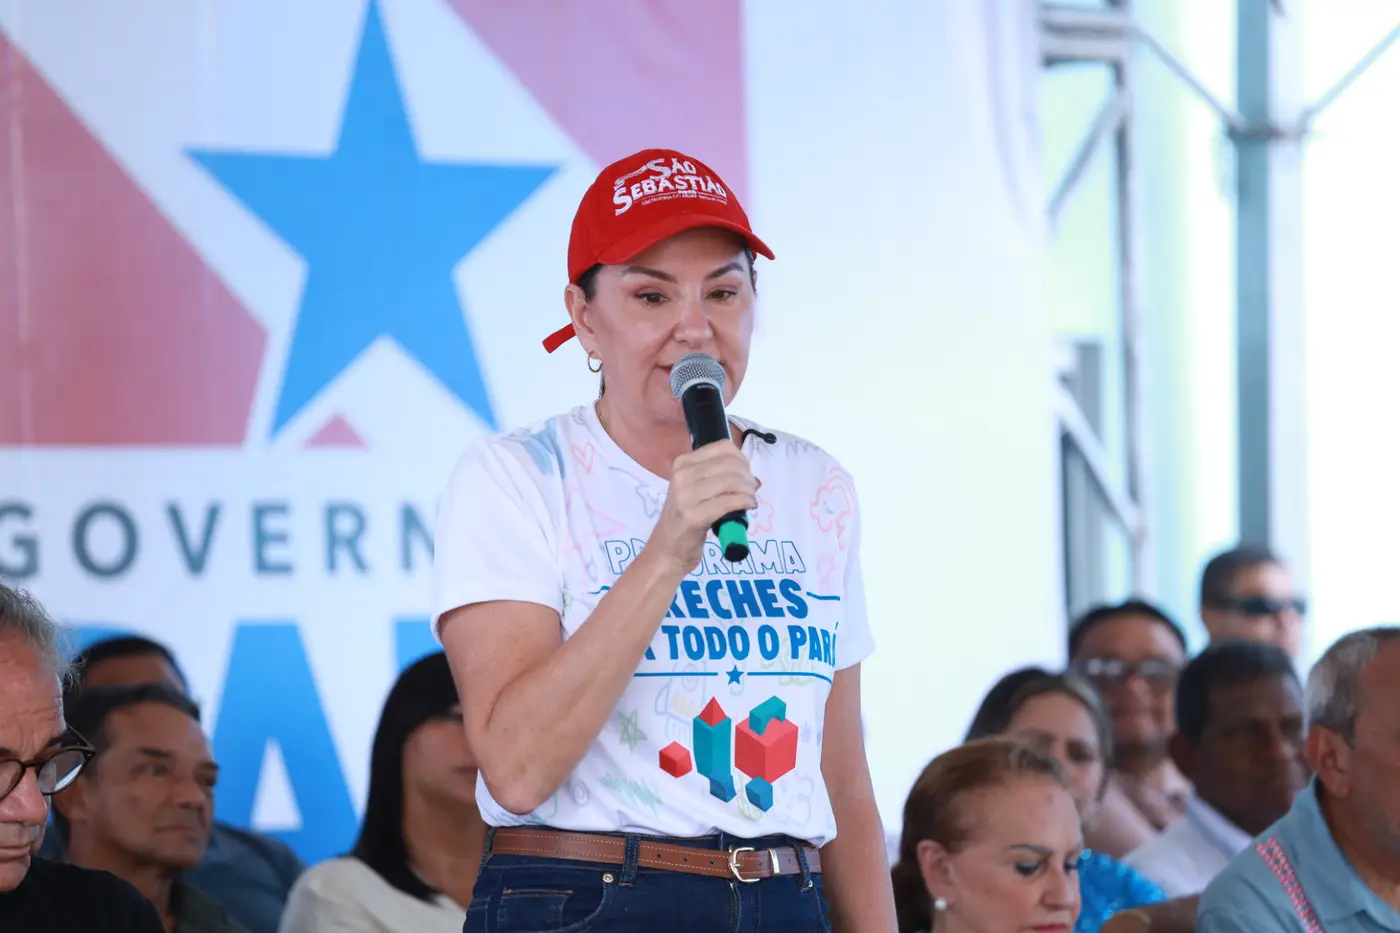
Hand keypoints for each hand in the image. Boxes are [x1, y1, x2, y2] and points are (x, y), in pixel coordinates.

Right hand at [648, 440, 758, 574]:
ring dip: (748, 490)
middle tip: (752, 490)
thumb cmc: (684, 519)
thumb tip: (752, 477)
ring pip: (732, 481)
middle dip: (747, 476)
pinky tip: (748, 507)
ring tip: (750, 499)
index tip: (746, 474)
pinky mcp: (694, 516)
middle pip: (730, 464)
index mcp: (682, 463)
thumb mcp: (695, 490)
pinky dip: (745, 502)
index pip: (723, 447)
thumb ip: (718, 478)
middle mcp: (682, 475)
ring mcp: (686, 496)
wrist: (667, 549)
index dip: (742, 459)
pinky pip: (729, 501)